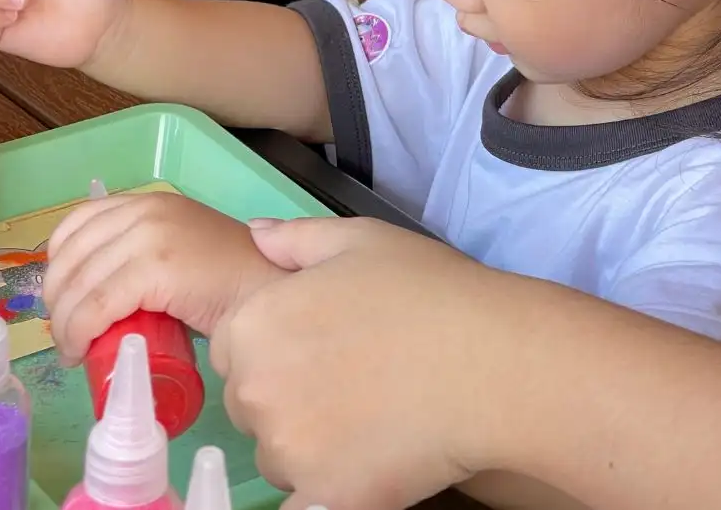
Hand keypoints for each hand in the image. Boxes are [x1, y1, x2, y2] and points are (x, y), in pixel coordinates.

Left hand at [43, 191, 283, 361]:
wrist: (271, 293)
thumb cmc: (232, 284)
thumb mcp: (180, 251)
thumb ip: (144, 254)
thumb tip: (98, 293)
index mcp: (149, 202)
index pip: (78, 222)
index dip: (59, 264)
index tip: (61, 300)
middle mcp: (145, 210)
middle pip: (71, 256)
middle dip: (57, 301)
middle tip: (65, 336)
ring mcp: (149, 235)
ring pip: (79, 285)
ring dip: (64, 325)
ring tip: (71, 351)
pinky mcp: (154, 268)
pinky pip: (96, 305)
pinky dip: (79, 332)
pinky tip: (80, 351)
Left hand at [210, 217, 502, 509]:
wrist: (490, 362)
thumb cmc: (427, 291)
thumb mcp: (359, 239)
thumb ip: (295, 238)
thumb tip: (256, 236)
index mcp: (254, 324)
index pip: (230, 345)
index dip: (272, 343)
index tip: (315, 343)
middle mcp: (255, 390)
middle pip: (248, 402)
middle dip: (284, 392)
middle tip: (347, 378)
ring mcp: (288, 452)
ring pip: (277, 454)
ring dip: (306, 442)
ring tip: (366, 416)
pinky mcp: (325, 499)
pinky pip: (302, 504)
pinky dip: (324, 490)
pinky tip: (363, 465)